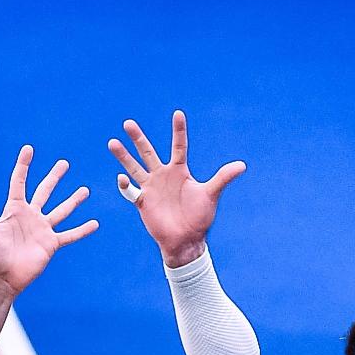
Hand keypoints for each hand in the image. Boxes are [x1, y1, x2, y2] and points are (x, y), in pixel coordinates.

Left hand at [0, 146, 96, 297]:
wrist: (1, 280)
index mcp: (13, 210)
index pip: (19, 182)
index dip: (24, 165)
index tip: (29, 149)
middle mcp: (30, 217)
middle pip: (44, 192)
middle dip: (54, 177)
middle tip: (63, 163)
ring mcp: (42, 230)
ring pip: (61, 211)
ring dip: (73, 201)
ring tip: (85, 190)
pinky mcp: (50, 244)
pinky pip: (69, 235)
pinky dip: (82, 230)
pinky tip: (94, 223)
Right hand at [109, 112, 245, 268]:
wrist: (186, 240)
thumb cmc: (199, 218)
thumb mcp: (211, 195)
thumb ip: (222, 178)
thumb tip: (242, 165)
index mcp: (179, 171)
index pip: (178, 146)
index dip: (178, 130)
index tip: (178, 113)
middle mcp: (163, 176)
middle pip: (148, 152)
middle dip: (138, 138)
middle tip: (128, 123)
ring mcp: (151, 188)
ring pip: (134, 167)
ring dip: (123, 157)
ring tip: (112, 142)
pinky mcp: (143, 202)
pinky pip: (131, 191)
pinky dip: (126, 186)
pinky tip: (122, 178)